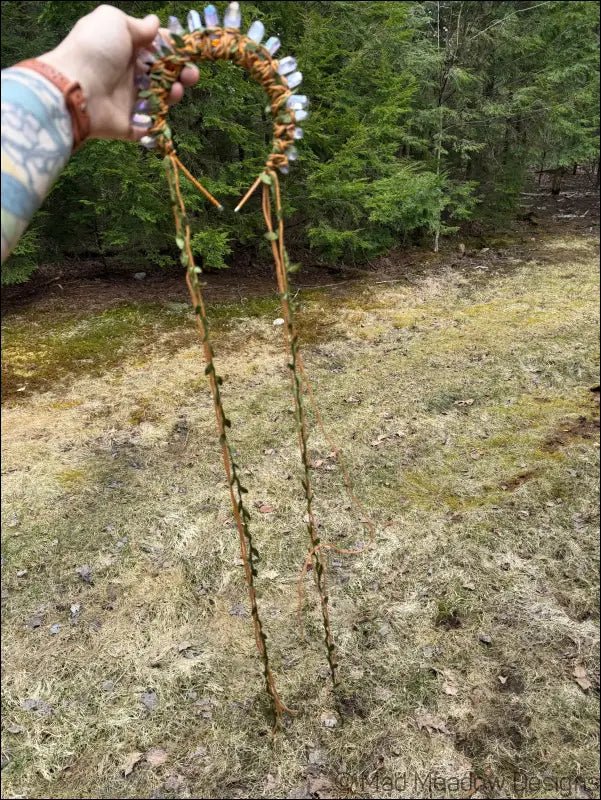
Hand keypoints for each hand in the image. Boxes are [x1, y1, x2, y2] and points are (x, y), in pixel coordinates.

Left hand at [38, 4, 199, 140]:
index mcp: (124, 49)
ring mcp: (127, 100)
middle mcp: (127, 74)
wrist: (76, 90)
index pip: (154, 48)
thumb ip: (137, 25)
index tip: (187, 50)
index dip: (173, 49)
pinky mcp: (126, 125)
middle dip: (181, 73)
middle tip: (192, 75)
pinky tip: (164, 111)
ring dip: (174, 94)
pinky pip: (147, 126)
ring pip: (159, 99)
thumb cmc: (94, 51)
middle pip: (161, 74)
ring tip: (177, 91)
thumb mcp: (115, 22)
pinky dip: (158, 123)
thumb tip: (154, 24)